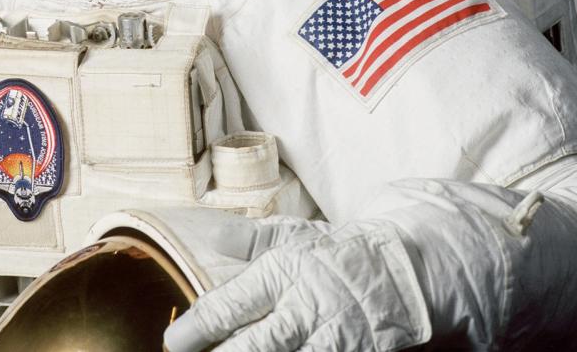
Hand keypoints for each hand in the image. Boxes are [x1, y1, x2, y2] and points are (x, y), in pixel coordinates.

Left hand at [163, 221, 429, 351]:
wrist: (403, 270)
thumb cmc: (334, 254)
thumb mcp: (292, 236)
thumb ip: (250, 240)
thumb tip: (212, 234)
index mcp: (285, 271)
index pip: (233, 303)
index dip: (199, 326)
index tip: (174, 341)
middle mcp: (307, 306)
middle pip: (258, 344)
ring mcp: (334, 337)